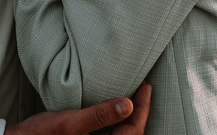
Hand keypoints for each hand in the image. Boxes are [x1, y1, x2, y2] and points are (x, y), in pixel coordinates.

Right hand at [3, 83, 149, 133]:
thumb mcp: (70, 123)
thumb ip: (99, 115)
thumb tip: (129, 105)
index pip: (133, 133)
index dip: (143, 108)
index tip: (146, 85)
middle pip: (131, 134)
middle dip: (140, 112)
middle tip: (144, 87)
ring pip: (121, 134)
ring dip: (129, 116)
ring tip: (134, 92)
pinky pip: (109, 134)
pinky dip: (116, 120)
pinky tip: (114, 105)